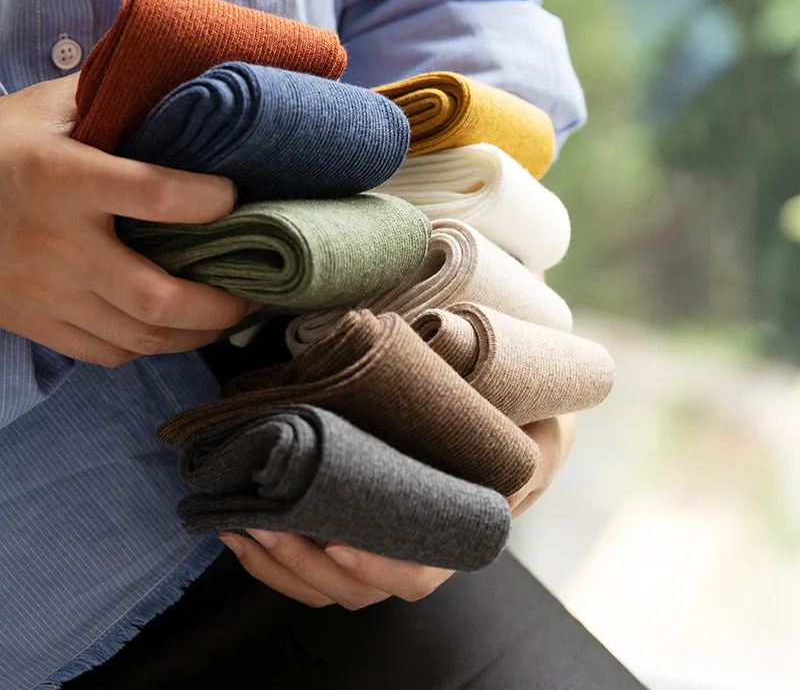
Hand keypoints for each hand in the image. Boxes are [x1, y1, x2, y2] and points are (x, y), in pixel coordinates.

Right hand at [0, 74, 250, 365]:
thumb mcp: (44, 111)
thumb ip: (109, 102)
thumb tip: (179, 88)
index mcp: (63, 178)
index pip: (156, 194)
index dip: (211, 200)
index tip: (234, 196)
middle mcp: (57, 243)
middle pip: (156, 296)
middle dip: (220, 304)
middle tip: (252, 292)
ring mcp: (43, 292)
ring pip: (139, 336)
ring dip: (196, 334)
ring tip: (226, 317)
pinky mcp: (33, 322)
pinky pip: (107, 353)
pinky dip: (150, 348)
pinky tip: (171, 329)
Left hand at [219, 414, 574, 609]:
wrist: (498, 405)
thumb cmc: (521, 422)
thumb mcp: (538, 435)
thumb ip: (531, 460)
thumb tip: (511, 486)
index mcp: (453, 534)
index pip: (416, 573)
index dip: (378, 568)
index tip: (341, 543)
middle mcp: (410, 546)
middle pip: (353, 585)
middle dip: (303, 564)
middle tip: (266, 524)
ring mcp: (375, 535)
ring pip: (320, 578)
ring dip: (275, 559)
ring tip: (240, 521)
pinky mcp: (347, 517)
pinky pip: (304, 555)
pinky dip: (269, 548)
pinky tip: (240, 521)